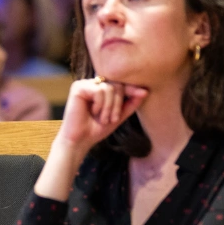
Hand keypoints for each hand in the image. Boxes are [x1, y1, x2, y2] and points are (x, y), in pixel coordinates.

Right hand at [34, 78, 148, 203]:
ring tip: (102, 119)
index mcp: (101, 88)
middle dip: (118, 103)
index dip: (132, 88)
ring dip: (109, 107)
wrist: (80, 141)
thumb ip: (131, 103)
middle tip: (113, 119)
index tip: (144, 93)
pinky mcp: (78, 87)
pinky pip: (99, 91)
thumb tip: (145, 91)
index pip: (120, 83)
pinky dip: (100, 105)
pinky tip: (92, 112)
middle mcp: (93, 83)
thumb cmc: (96, 129)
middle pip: (116, 84)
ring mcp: (85, 84)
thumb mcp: (119, 116)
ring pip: (109, 88)